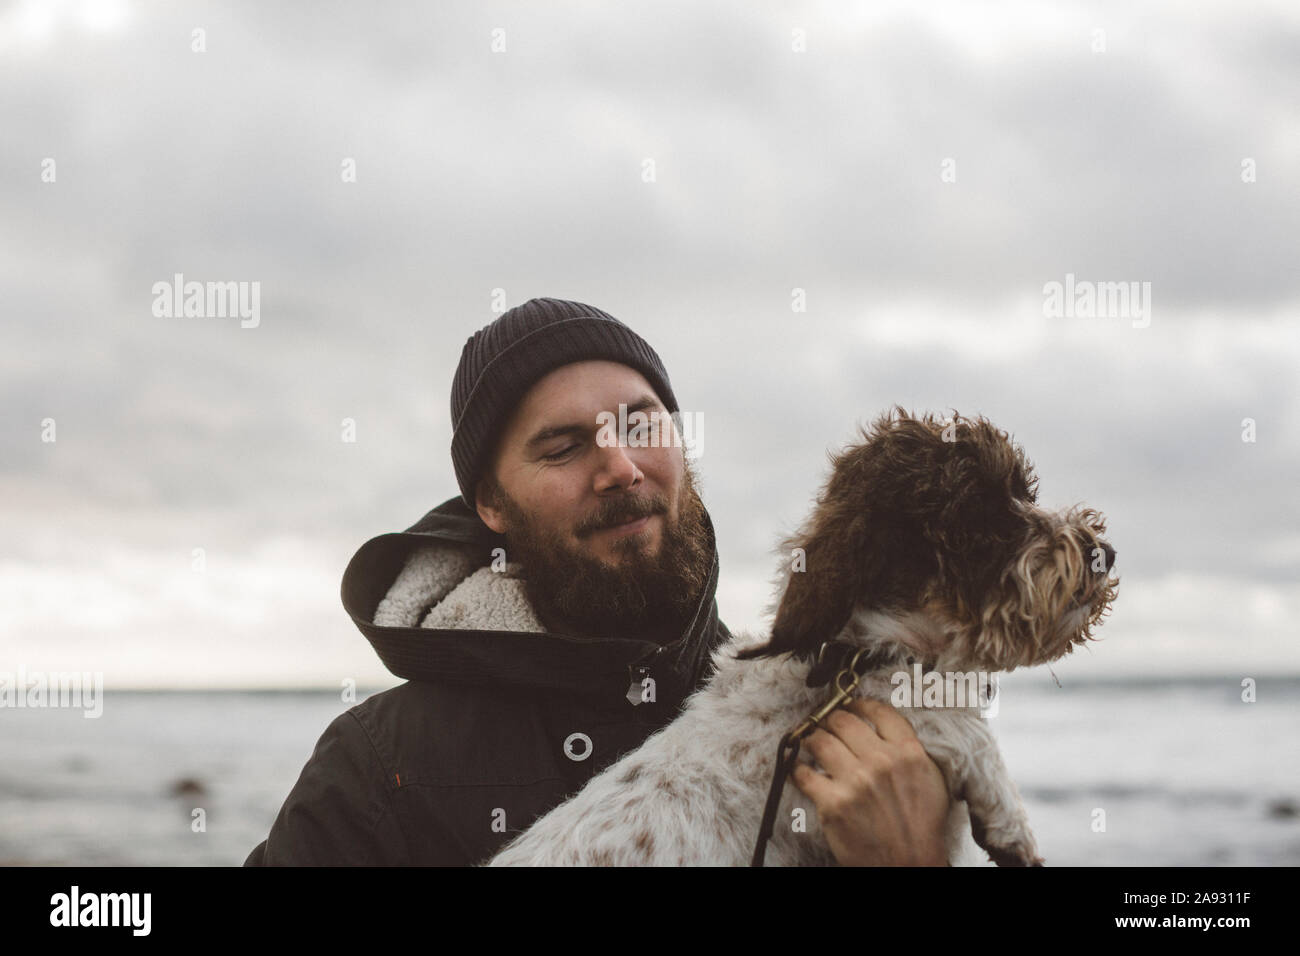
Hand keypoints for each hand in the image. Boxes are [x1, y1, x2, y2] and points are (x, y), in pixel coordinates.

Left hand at [790, 698, 950, 865]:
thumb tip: (886, 729)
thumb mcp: (931, 780)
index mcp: (908, 752)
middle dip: (829, 720)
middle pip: (842, 720)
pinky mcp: (833, 803)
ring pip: (819, 740)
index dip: (859, 704)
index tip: (850, 706)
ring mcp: (855, 781)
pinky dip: (799, 769)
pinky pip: (803, 773)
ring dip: (811, 740)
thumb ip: (910, 751)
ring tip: (811, 744)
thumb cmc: (921, 828)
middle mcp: (881, 761)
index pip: (878, 711)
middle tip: (825, 726)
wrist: (910, 864)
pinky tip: (802, 772)